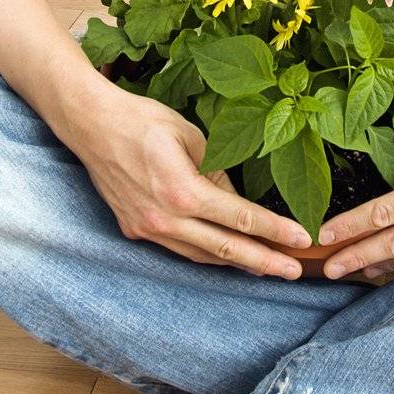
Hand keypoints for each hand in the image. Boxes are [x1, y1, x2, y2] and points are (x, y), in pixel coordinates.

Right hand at [72, 86, 311, 277]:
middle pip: (225, 249)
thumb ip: (218, 172)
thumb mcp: (191, 136)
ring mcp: (147, 229)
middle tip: (295, 272)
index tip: (301, 241)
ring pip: (200, 256)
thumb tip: (236, 201)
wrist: (92, 125)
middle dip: (264, 262)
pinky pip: (178, 249)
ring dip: (236, 264)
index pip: (240, 218)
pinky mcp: (134, 230)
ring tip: (266, 268)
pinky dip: (205, 255)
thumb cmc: (143, 121)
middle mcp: (165, 219)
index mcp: (183, 192)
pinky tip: (224, 257)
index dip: (274, 231)